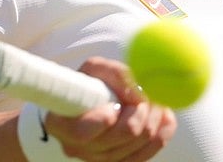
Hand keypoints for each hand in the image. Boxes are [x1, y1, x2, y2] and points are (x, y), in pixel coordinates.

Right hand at [43, 57, 176, 161]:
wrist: (96, 101)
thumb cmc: (91, 82)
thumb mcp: (96, 68)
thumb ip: (115, 75)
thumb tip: (139, 93)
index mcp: (61, 123)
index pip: (82, 131)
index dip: (104, 118)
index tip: (114, 105)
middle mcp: (77, 147)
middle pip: (122, 135)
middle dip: (140, 110)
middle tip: (144, 96)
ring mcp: (99, 159)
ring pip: (141, 140)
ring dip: (154, 116)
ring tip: (150, 100)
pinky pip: (151, 149)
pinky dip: (161, 130)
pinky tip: (161, 115)